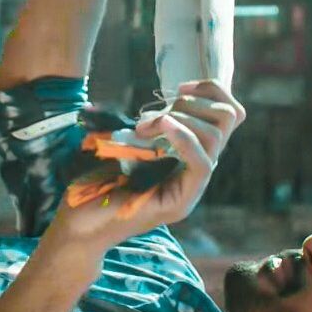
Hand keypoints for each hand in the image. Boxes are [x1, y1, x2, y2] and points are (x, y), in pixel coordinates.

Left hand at [46, 82, 245, 258]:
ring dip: (179, 120)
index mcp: (192, 154)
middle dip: (192, 103)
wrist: (81, 225)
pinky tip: (160, 128)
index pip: (230, 115)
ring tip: (143, 129)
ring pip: (215, 138)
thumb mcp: (132, 140)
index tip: (180, 87)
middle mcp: (199, 169)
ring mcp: (193, 188)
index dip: (211, 91)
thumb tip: (175, 96)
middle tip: (153, 117)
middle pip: (228, 119)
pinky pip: (202, 164)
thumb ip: (157, 124)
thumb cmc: (100, 182)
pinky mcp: (182, 202)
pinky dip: (183, 138)